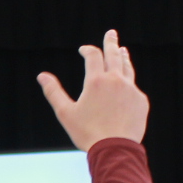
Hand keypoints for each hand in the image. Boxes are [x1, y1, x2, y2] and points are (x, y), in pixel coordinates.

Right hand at [37, 29, 147, 150]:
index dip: (87, 50)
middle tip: (111, 33)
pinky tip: (126, 84)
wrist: (115, 149)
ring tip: (122, 51)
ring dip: (124, 58)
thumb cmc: (87, 133)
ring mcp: (131, 90)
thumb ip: (54, 92)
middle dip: (111, 42)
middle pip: (114, 55)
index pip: (93, 56)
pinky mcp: (141, 101)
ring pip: (128, 68)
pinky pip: (134, 88)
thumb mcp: (65, 112)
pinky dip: (128, 82)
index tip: (83, 49)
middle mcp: (115, 81)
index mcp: (96, 81)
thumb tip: (42, 76)